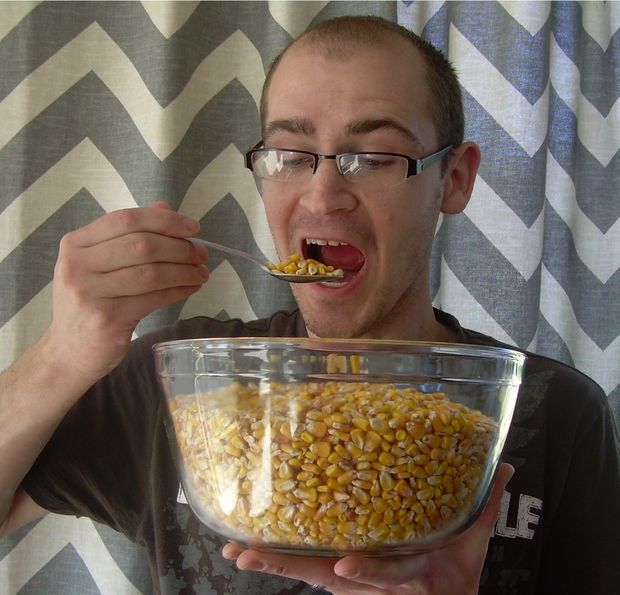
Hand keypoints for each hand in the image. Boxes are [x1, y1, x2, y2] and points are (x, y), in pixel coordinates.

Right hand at [42, 202, 208, 384]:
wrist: (68, 352)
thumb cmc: (92, 303)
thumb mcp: (100, 264)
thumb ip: (129, 235)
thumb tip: (166, 208)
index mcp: (75, 243)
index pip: (126, 219)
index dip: (165, 221)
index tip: (193, 228)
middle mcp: (77, 264)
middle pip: (142, 245)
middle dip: (180, 248)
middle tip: (201, 254)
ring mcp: (89, 292)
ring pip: (151, 272)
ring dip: (184, 270)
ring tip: (202, 272)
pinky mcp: (106, 318)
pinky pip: (153, 298)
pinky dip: (178, 291)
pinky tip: (191, 288)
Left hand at [222, 463, 513, 593]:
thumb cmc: (456, 574)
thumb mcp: (474, 544)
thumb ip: (485, 505)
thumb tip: (503, 465)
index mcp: (411, 575)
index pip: (387, 574)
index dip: (368, 570)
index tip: (344, 563)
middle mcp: (374, 583)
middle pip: (326, 579)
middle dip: (286, 567)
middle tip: (245, 554)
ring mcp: (354, 583)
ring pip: (308, 575)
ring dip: (273, 562)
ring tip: (236, 550)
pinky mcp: (343, 577)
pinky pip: (308, 567)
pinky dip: (281, 558)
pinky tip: (252, 546)